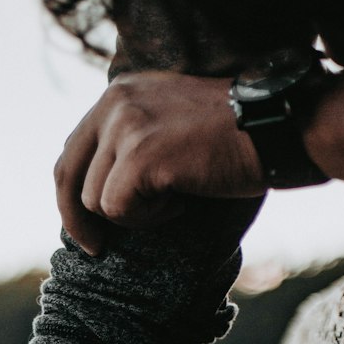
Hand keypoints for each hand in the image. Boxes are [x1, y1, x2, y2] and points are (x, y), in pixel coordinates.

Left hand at [54, 71, 265, 251]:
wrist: (275, 128)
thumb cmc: (231, 138)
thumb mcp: (169, 125)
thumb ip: (130, 143)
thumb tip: (93, 196)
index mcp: (119, 94)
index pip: (72, 152)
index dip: (70, 198)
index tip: (87, 230)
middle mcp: (116, 102)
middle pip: (68, 177)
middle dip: (78, 221)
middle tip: (97, 250)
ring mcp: (126, 126)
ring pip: (96, 201)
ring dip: (135, 214)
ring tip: (175, 198)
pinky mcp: (139, 156)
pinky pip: (119, 210)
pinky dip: (149, 218)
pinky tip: (180, 201)